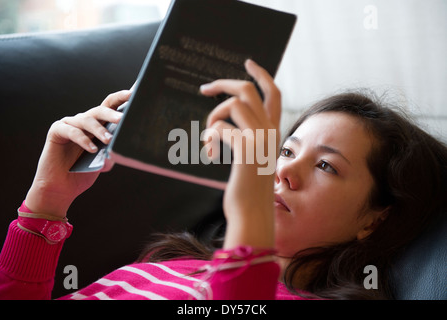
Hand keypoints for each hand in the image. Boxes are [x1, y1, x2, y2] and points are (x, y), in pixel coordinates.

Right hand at [24, 90, 130, 217]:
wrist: (62, 188)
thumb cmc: (84, 173)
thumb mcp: (105, 160)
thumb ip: (114, 149)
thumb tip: (128, 142)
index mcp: (97, 124)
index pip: (111, 106)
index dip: (121, 98)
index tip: (134, 94)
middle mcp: (84, 120)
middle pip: (100, 109)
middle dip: (112, 113)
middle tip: (123, 119)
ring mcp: (70, 124)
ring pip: (87, 120)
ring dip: (99, 130)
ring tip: (109, 139)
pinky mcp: (57, 131)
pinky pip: (71, 131)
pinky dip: (83, 140)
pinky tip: (92, 149)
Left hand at [200, 59, 280, 248]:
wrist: (253, 214)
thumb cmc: (249, 189)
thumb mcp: (254, 159)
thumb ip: (249, 139)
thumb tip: (228, 125)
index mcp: (273, 131)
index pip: (274, 93)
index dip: (261, 74)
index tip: (247, 62)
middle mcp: (269, 131)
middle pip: (248, 89)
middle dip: (223, 84)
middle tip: (204, 89)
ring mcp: (259, 139)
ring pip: (232, 105)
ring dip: (212, 118)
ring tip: (208, 137)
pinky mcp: (246, 150)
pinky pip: (220, 128)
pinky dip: (209, 138)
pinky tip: (209, 153)